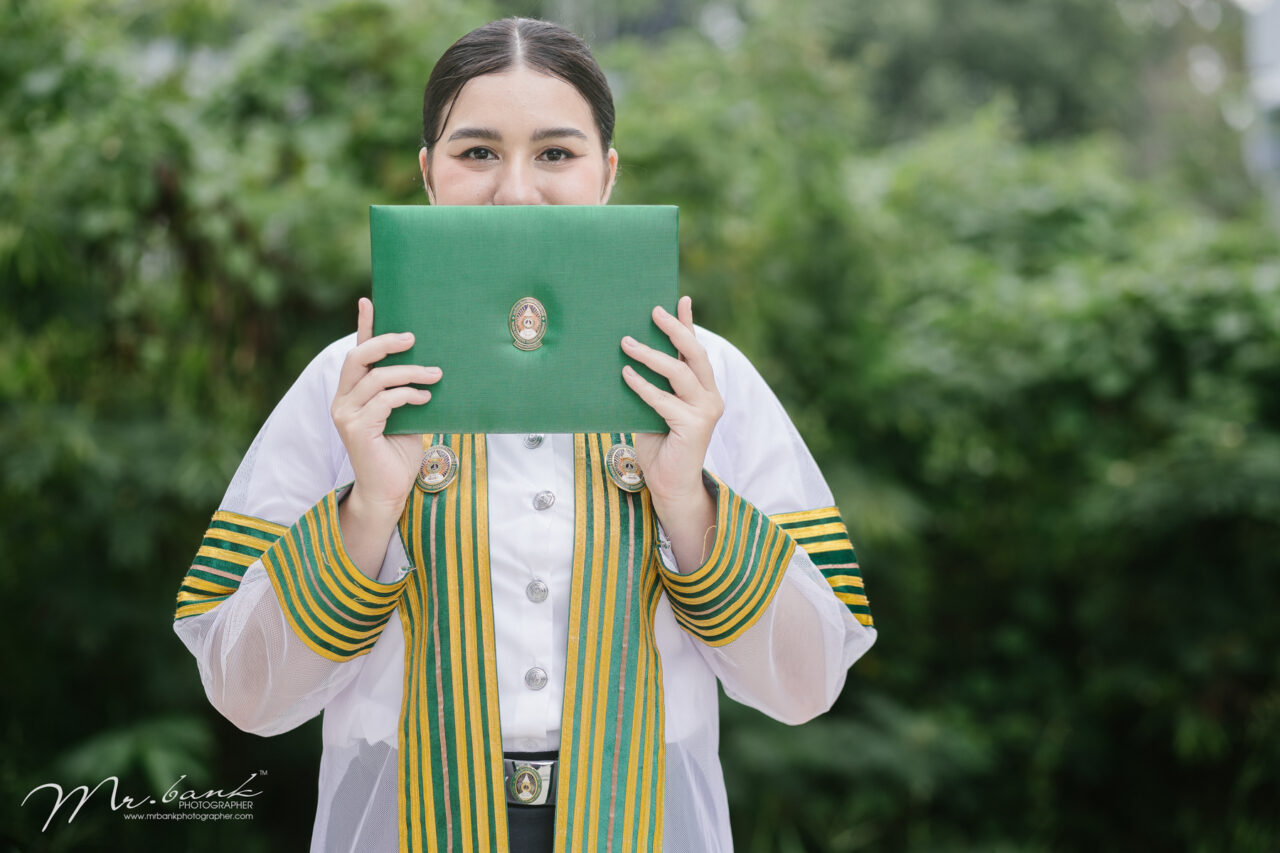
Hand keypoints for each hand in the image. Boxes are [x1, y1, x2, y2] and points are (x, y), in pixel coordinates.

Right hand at [331, 297, 441, 522]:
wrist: (389, 491)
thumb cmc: (398, 453)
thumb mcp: (402, 414)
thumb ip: (402, 391)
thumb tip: (427, 363)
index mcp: (352, 394)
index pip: (356, 353)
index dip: (362, 326)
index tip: (369, 301)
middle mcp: (342, 401)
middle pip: (358, 357)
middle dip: (386, 342)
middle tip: (413, 338)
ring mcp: (346, 415)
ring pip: (377, 378)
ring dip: (410, 372)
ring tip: (435, 374)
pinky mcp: (356, 429)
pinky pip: (385, 400)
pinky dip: (408, 395)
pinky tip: (425, 398)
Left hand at [621, 296, 722, 568]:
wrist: (670, 485)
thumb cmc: (659, 445)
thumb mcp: (656, 408)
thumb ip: (654, 385)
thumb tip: (628, 354)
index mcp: (703, 389)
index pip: (695, 350)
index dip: (688, 323)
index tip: (680, 298)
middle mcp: (710, 396)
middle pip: (695, 353)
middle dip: (675, 328)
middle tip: (653, 311)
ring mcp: (705, 411)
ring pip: (679, 372)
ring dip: (651, 355)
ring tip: (626, 343)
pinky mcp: (694, 426)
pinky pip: (663, 399)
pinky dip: (643, 386)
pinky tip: (626, 374)